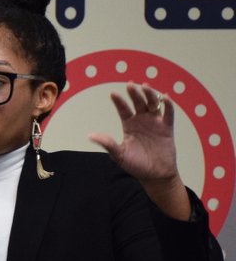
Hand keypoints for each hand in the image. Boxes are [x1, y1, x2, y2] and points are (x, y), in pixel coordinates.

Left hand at [88, 82, 189, 218]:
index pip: (123, 110)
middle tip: (130, 85)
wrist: (155, 175)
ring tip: (145, 86)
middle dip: (134, 94)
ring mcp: (155, 123)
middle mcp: (142, 121)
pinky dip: (168, 105)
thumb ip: (108, 143)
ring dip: (150, 95)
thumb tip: (90, 135)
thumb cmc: (136, 165)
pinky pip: (168, 114)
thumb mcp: (119, 154)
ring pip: (153, 105)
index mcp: (129, 125)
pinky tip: (165, 96)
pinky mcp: (167, 128)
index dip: (119, 102)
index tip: (113, 94)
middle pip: (138, 103)